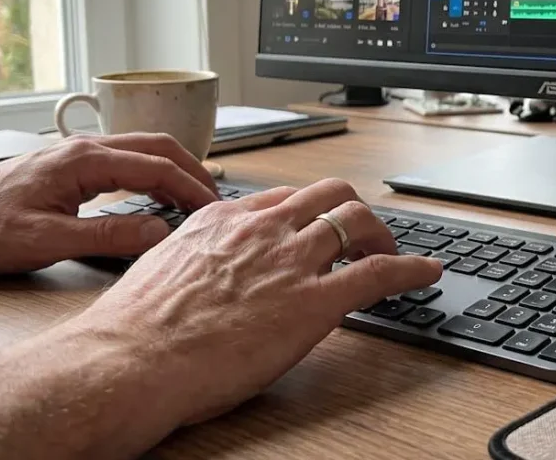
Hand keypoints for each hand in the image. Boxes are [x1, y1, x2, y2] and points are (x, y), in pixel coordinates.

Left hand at [0, 134, 218, 272]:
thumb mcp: (47, 241)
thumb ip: (107, 236)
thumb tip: (158, 231)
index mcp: (84, 160)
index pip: (157, 166)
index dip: (192, 188)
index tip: (214, 209)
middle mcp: (84, 148)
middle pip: (157, 146)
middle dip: (192, 170)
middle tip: (216, 200)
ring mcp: (76, 153)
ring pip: (141, 150)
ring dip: (173, 169)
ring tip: (194, 198)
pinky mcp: (68, 165)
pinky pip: (124, 159)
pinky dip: (151, 172)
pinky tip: (154, 195)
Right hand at [71, 178, 442, 425]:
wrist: (128, 360)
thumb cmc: (133, 331)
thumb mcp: (162, 270)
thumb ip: (197, 258)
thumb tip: (206, 270)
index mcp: (222, 219)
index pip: (282, 199)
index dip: (308, 212)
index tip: (315, 225)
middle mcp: (263, 229)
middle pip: (328, 195)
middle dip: (352, 211)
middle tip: (363, 234)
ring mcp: (291, 262)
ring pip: (357, 222)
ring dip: (383, 234)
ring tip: (394, 251)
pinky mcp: (315, 303)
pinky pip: (380, 272)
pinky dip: (411, 268)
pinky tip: (426, 273)